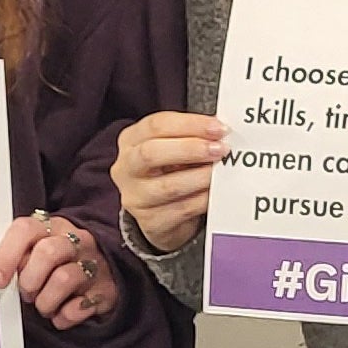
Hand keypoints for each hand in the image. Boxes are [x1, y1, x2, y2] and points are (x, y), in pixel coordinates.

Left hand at [0, 212, 122, 330]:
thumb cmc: (60, 264)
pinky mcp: (106, 290)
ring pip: (64, 279)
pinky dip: (63, 316)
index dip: (7, 255)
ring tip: (44, 306)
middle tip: (27, 293)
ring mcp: (94, 264)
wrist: (107, 274)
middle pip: (48, 252)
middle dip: (30, 280)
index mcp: (53, 227)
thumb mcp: (39, 251)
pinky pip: (78, 308)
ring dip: (45, 301)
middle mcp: (76, 241)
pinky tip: (62, 313)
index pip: (26, 229)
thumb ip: (20, 256)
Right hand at [111, 112, 224, 254]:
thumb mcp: (173, 148)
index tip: (219, 128)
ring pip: (168, 186)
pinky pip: (182, 209)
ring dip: (201, 177)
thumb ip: (191, 136)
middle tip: (220, 149)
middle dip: (190, 149)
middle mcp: (126, 168)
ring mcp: (136, 197)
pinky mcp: (151, 222)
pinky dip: (204, 199)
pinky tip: (216, 192)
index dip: (190, 125)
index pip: (156, 125)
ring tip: (221, 171)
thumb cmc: (170, 172)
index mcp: (131, 140)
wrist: (161, 214)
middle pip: (151, 153)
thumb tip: (221, 131)